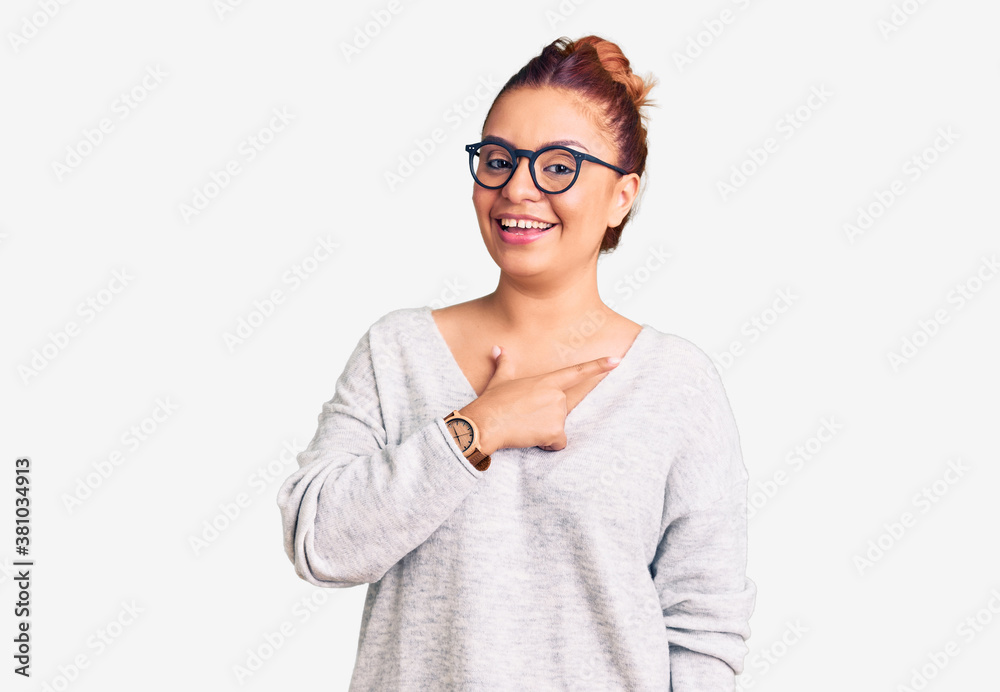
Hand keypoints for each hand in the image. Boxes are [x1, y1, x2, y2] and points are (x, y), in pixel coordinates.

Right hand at [459, 345, 619, 453]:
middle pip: (562, 409)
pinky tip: (530, 439)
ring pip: (559, 428)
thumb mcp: (500, 380)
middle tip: (525, 416)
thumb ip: (505, 364)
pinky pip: (558, 443)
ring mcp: (557, 413)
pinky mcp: (555, 431)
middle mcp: (556, 396)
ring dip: (545, 431)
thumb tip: (498, 349)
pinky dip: (547, 445)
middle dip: (546, 416)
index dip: (599, 365)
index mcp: (546, 381)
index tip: (617, 360)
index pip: (578, 372)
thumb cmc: (492, 402)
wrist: (486, 423)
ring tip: (524, 426)